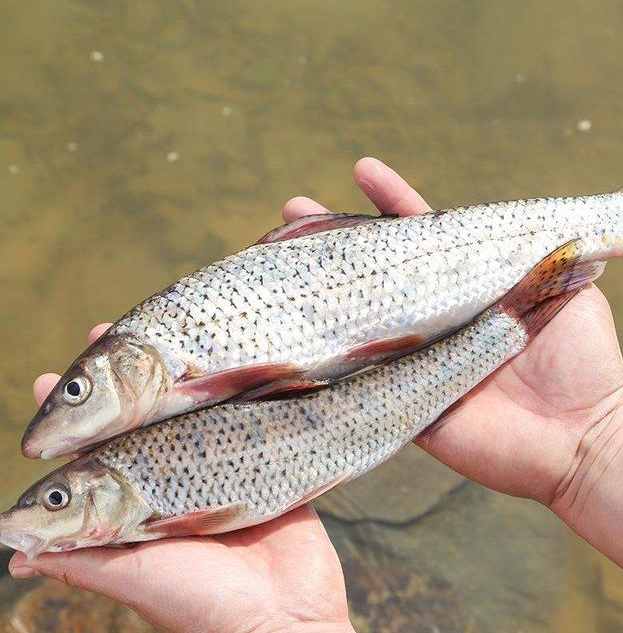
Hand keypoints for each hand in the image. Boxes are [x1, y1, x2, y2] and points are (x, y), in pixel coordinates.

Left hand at [11, 331, 353, 632]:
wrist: (283, 615)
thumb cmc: (202, 602)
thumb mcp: (135, 578)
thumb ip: (82, 560)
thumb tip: (13, 551)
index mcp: (138, 506)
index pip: (95, 450)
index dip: (74, 415)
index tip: (46, 377)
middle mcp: (174, 483)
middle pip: (142, 418)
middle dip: (122, 377)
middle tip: (102, 331)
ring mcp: (219, 469)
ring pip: (192, 412)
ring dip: (175, 372)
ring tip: (155, 332)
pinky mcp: (262, 464)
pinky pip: (248, 422)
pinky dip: (234, 391)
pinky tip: (224, 360)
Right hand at [284, 157, 622, 577]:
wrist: (578, 437)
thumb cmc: (581, 360)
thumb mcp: (569, 287)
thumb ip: (543, 252)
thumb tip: (531, 217)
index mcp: (465, 287)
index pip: (420, 236)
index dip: (390, 202)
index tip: (361, 170)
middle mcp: (432, 318)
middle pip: (375, 272)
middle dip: (334, 238)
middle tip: (292, 210)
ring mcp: (412, 358)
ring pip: (358, 318)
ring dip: (320, 289)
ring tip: (278, 257)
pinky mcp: (402, 400)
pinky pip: (360, 377)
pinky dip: (329, 356)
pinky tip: (296, 332)